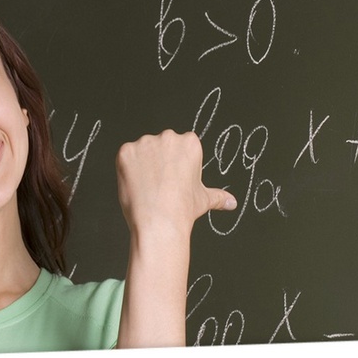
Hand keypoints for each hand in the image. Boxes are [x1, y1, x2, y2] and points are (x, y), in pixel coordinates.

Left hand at [116, 130, 235, 238]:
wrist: (159, 220)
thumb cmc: (182, 208)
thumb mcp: (204, 199)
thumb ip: (219, 196)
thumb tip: (232, 202)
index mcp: (189, 143)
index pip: (180, 144)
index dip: (176, 163)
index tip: (175, 177)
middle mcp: (167, 137)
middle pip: (160, 145)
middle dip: (159, 161)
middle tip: (161, 183)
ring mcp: (145, 143)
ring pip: (142, 150)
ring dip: (142, 164)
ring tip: (149, 186)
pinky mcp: (126, 151)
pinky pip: (125, 157)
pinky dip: (127, 169)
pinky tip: (136, 183)